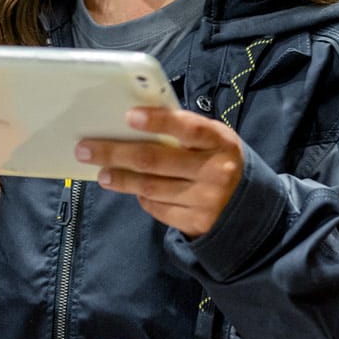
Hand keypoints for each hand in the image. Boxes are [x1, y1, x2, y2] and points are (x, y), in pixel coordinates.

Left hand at [76, 108, 243, 237]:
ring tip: (102, 173)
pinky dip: (142, 197)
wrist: (252, 207)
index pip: (188, 128)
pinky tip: (133, 189)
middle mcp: (216, 171)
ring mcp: (206, 200)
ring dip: (120, 179)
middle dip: (115, 153)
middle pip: (155, 160)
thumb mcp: (215, 142)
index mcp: (221, 141)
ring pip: (150, 187)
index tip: (129, 116)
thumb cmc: (222, 162)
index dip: (158, 121)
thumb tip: (134, 123)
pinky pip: (158, 208)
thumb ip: (185, 133)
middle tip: (86, 149)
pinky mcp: (196, 222)